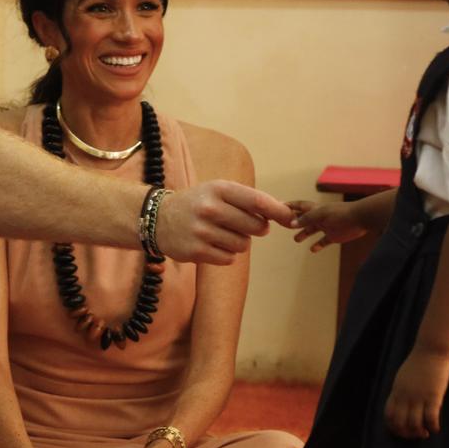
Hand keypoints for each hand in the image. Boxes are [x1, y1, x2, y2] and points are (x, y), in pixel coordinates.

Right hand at [156, 181, 291, 264]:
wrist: (157, 218)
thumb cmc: (198, 203)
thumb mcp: (218, 191)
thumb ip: (249, 200)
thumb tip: (284, 215)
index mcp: (218, 189)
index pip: (257, 201)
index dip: (278, 211)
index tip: (290, 218)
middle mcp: (210, 208)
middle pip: (255, 227)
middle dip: (257, 228)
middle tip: (244, 225)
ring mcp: (202, 231)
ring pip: (243, 245)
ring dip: (239, 242)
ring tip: (221, 233)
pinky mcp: (196, 252)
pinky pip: (229, 258)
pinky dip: (226, 254)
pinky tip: (211, 244)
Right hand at [289, 200, 368, 251]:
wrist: (360, 218)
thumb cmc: (341, 213)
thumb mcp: (321, 215)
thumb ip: (306, 219)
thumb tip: (291, 223)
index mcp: (316, 209)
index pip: (300, 206)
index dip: (290, 206)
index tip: (280, 206)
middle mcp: (320, 217)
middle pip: (304, 219)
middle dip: (295, 222)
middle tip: (285, 226)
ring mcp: (327, 227)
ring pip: (312, 230)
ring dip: (304, 234)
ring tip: (296, 239)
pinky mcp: (334, 236)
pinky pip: (323, 241)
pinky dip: (318, 245)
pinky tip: (313, 249)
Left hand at [384, 348, 448, 439]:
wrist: (430, 351)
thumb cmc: (419, 363)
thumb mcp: (403, 378)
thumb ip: (401, 391)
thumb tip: (402, 404)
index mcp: (396, 391)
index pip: (388, 415)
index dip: (394, 428)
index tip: (402, 431)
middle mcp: (405, 396)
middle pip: (400, 423)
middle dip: (406, 434)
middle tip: (415, 434)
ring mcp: (418, 397)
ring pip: (414, 424)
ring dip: (419, 432)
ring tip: (425, 432)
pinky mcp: (433, 396)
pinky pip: (431, 418)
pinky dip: (433, 427)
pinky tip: (436, 429)